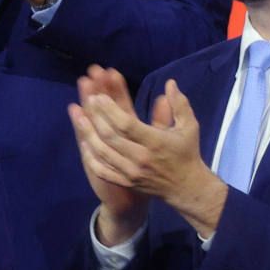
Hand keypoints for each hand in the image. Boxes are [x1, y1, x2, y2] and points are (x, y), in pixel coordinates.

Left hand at [71, 71, 226, 239]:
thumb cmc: (186, 152)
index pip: (127, 124)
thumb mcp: (189, 126)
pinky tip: (84, 144)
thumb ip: (179, 104)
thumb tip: (170, 82)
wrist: (185, 187)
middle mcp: (141, 158)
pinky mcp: (126, 182)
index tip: (100, 97)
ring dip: (89, 134)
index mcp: (155, 142)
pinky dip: (92, 158)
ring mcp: (131, 173)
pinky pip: (103, 171)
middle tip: (88, 100)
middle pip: (111, 137)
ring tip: (79, 117)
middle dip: (96, 117)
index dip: (110, 110)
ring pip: (103, 153)